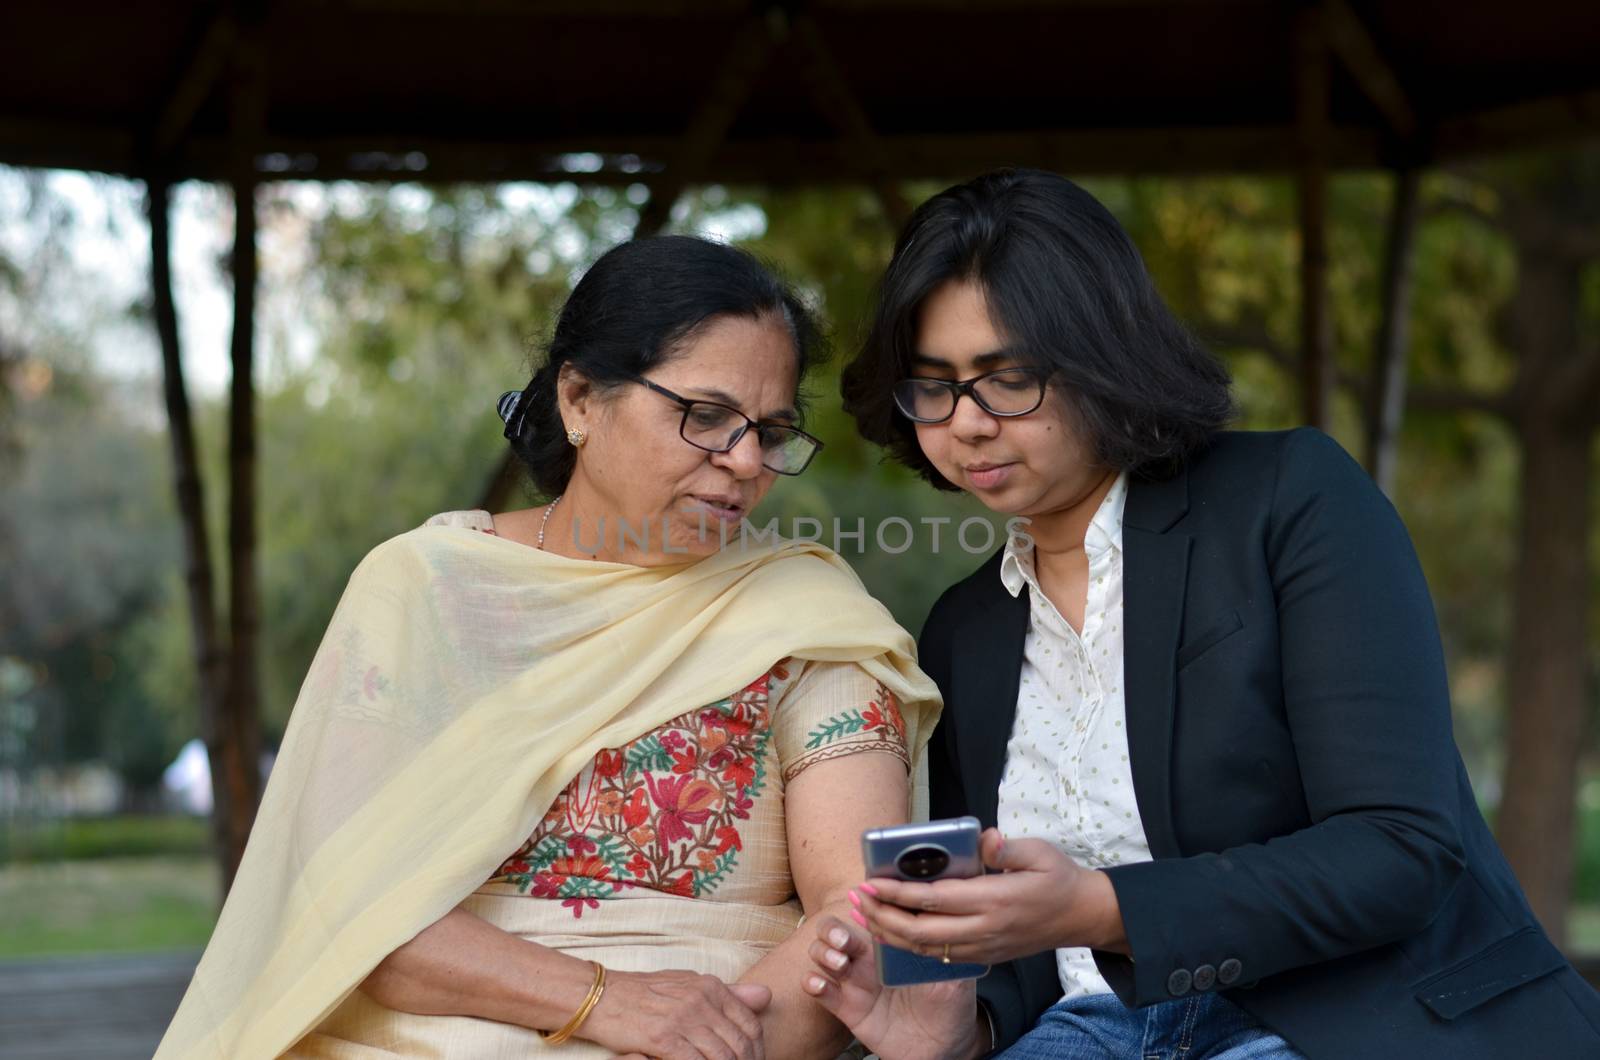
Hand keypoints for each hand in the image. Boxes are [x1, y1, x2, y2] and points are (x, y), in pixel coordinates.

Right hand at [581, 967, 770, 1059]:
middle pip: (739, 1045)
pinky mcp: (662, 1037)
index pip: (750, 1024)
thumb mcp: (689, 984)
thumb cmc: (645, 993)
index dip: (757, 1052)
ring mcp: (682, 1018)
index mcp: (711, 987)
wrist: (601, 995)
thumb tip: (766, 995)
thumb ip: (728, 993)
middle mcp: (701, 1000)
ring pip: (721, 1057)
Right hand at [801, 915, 980, 1059]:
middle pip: (835, 930)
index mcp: (892, 945)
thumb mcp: (954, 975)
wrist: (944, 1048)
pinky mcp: (847, 1008)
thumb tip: (941, 924)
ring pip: (822, 954)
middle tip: (843, 941)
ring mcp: (856, 982)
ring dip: (822, 953)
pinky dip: (813, 983)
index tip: (858, 902)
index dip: (860, 908)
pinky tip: (820, 984)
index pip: (869, 916)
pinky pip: (821, 991)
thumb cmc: (951, 1006)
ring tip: (840, 965)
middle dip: (832, 930)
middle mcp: (869, 959)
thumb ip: (944, 952)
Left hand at [855, 828, 1126, 965]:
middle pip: (920, 931)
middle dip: (882, 916)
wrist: (1081, 916)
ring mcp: (982, 947)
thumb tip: (984, 838)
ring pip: (925, 948)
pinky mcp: (983, 956)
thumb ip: (1007, 848)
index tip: (871, 882)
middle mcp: (984, 929)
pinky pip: (939, 956)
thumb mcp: (1039, 853)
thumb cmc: (1058, 878)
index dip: (898, 893)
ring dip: (890, 934)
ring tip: (864, 915)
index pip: (934, 899)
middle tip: (856, 898)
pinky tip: (892, 931)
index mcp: (993, 901)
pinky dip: (910, 946)